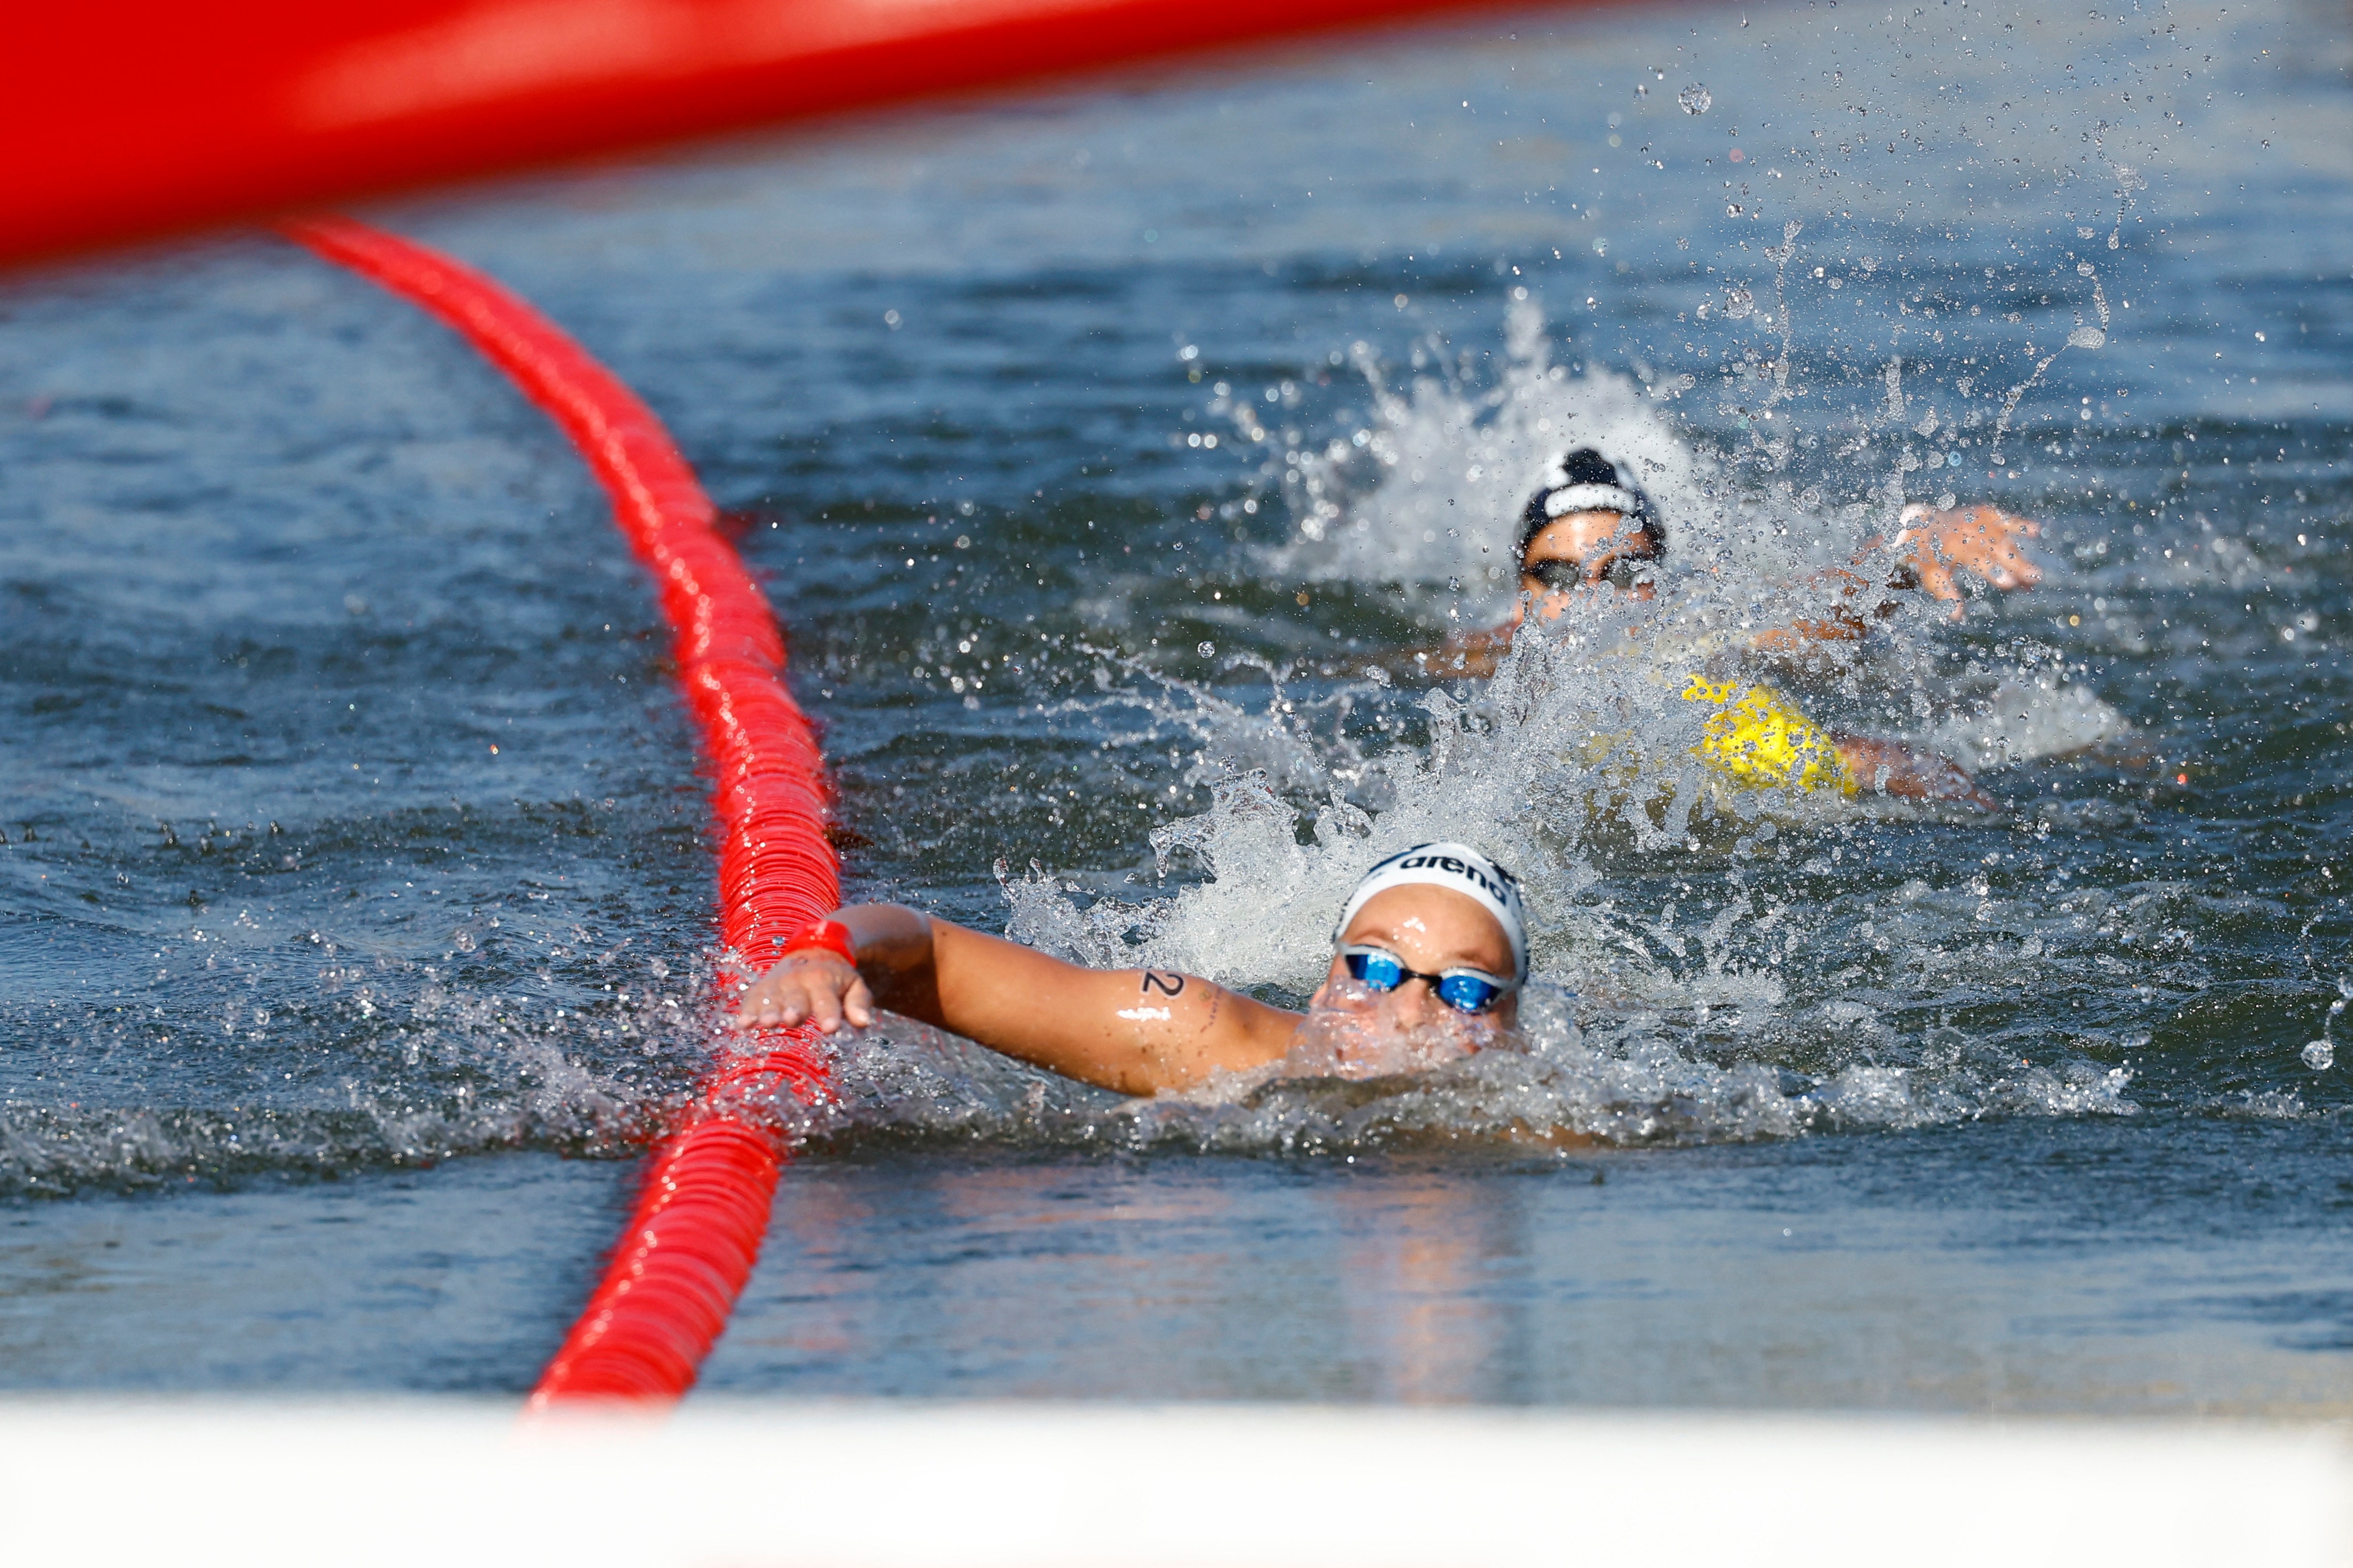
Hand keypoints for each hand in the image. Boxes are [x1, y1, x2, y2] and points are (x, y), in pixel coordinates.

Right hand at [734, 950, 873, 1033]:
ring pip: (772, 998)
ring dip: (768, 1011)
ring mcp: (778, 983)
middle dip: (794, 1008)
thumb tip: (863, 1023)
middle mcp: (799, 979)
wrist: (813, 950)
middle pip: (796, 997)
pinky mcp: (762, 988)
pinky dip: (747, 1011)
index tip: (830, 1028)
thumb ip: (858, 1003)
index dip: (829, 1013)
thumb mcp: (854, 985)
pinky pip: (752, 999)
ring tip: (766, 1023)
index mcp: (824, 978)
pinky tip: (742, 1025)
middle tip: (791, 1020)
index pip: (827, 998)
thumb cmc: (836, 978)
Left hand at [1893, 504, 2041, 618]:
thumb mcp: (1932, 575)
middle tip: (2033, 579)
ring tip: (2035, 577)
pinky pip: (2005, 519)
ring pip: (2004, 539)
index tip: (2010, 583)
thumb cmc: (1929, 555)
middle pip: (1996, 549)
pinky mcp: (1986, 514)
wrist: (1922, 524)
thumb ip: (1945, 592)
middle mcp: (1967, 531)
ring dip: (2019, 557)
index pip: (1977, 560)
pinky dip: (2019, 525)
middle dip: (2016, 564)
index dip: (1993, 570)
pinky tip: (2036, 531)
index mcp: (1952, 546)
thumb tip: (1956, 616)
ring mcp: (1978, 521)